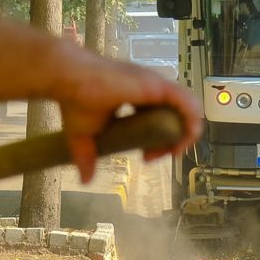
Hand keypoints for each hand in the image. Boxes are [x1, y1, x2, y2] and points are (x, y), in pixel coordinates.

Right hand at [52, 53, 201, 183]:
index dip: (160, 140)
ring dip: (185, 133)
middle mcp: (148, 88)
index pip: (160, 117)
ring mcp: (154, 85)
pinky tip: (184, 139)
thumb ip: (86, 157)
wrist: (67, 80)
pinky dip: (191, 121)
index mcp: (135, 96)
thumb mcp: (82, 135)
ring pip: (186, 109)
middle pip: (175, 115)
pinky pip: (186, 103)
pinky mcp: (157, 86)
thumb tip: (85, 179)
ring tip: (174, 151)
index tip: (145, 157)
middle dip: (172, 140)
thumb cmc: (75, 101)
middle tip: (154, 157)